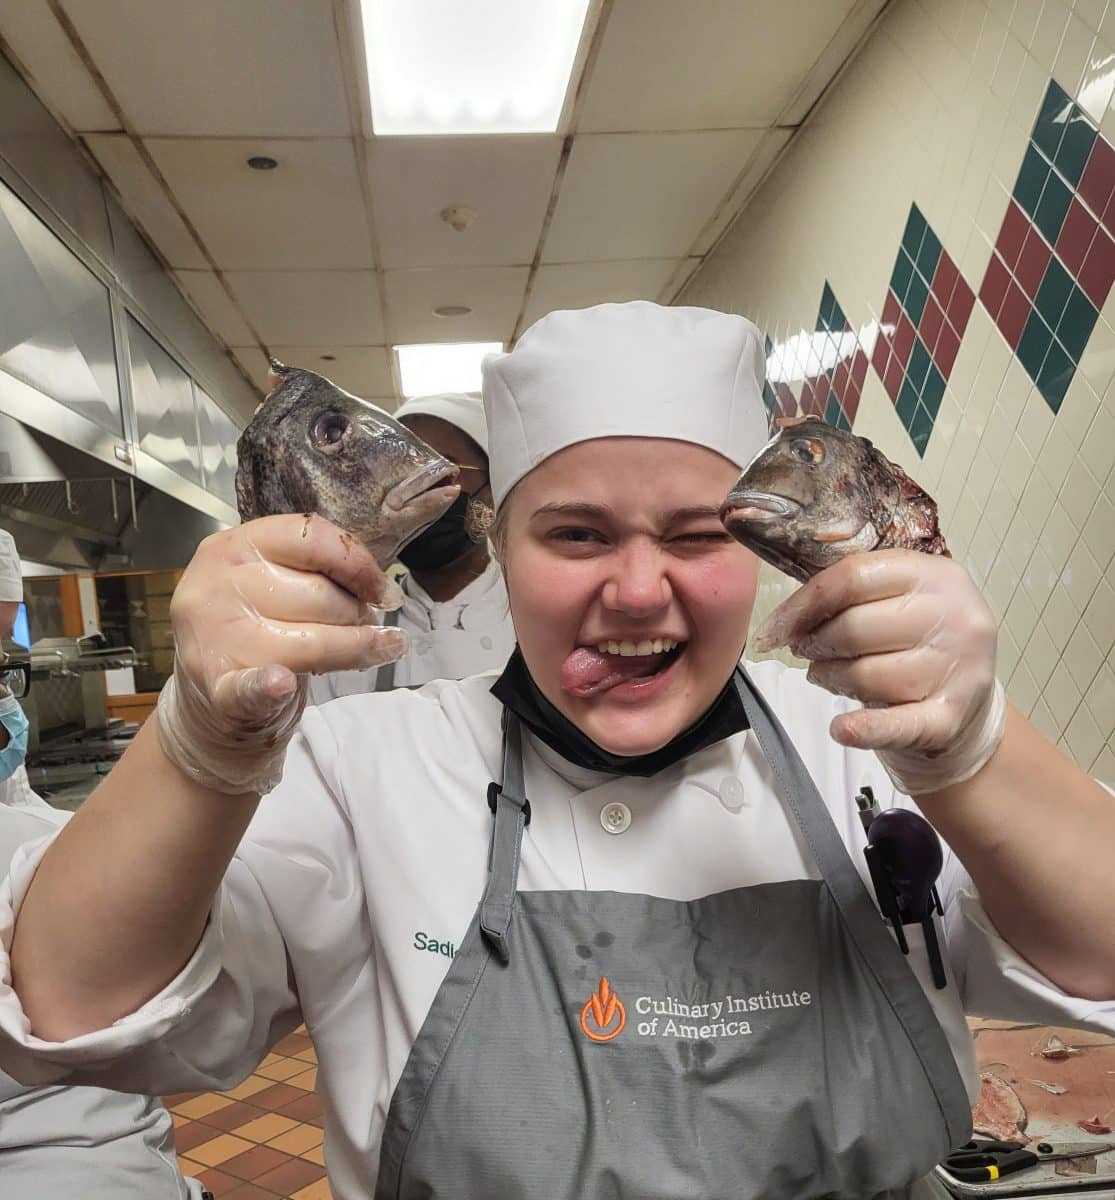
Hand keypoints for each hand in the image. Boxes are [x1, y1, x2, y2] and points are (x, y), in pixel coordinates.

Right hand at [158, 513, 406, 794]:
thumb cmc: (254, 625)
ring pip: (311, 642)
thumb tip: (377, 585)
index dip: (357, 563)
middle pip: (318, 593)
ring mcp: (213, 639)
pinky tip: (281, 684)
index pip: (309, 537)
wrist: (209, 690)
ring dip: (355, 649)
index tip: (383, 591)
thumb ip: (312, 569)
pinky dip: (268, 687)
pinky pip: (250, 687)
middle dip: (356, 613)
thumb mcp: (270, 580)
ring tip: (368, 651)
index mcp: (232, 546)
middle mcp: (216, 587)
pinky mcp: (218, 689)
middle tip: (366, 626)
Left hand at [751, 550, 1005, 794]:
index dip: (803, 604)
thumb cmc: (914, 639)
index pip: (853, 576)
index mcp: (932, 575)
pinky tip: (840, 729)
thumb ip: (849, 591)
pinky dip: (864, 729)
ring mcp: (958, 667)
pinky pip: (899, 724)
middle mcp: (954, 616)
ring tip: (825, 676)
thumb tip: (785, 613)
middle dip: (815, 643)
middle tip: (804, 652)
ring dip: (831, 678)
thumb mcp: (896, 599)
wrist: (966, 697)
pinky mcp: (952, 716)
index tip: (775, 628)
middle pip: (856, 628)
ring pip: (868, 675)